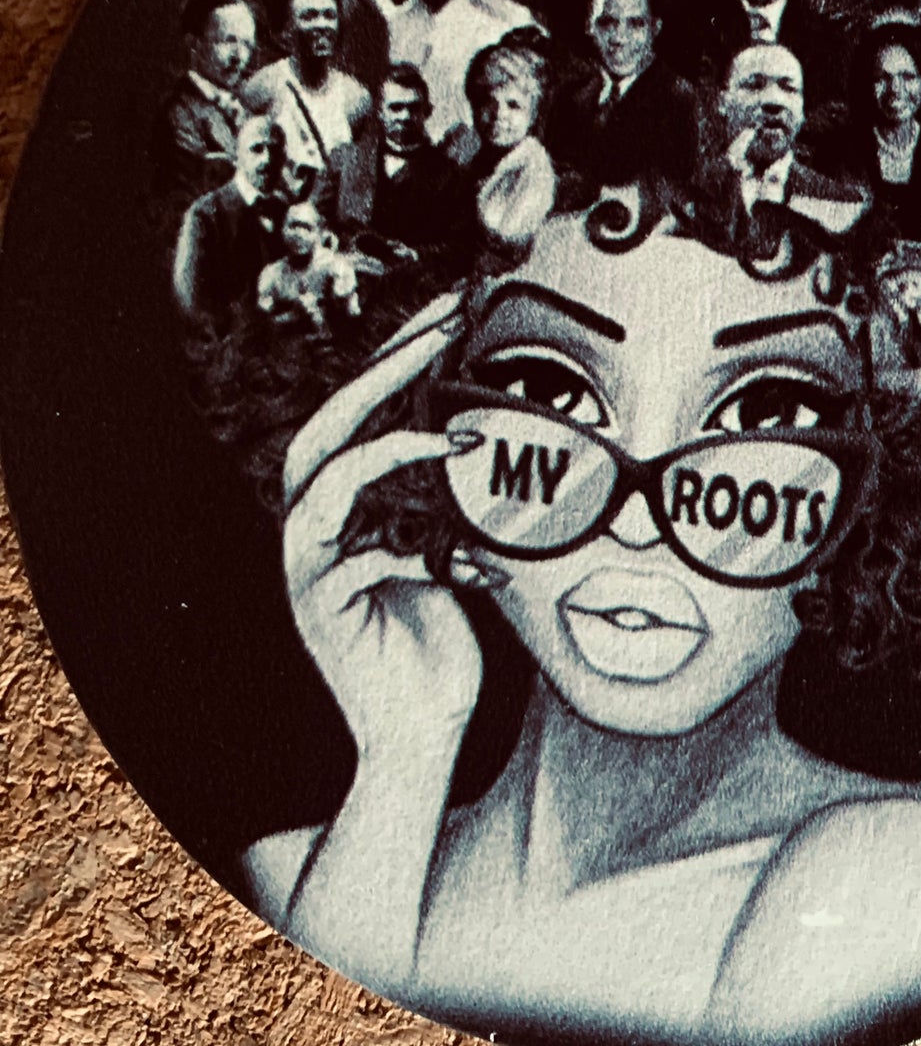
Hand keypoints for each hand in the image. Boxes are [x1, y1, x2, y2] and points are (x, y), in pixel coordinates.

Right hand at [280, 296, 480, 778]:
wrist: (421, 734)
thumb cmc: (436, 646)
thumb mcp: (448, 554)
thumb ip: (446, 502)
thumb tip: (485, 435)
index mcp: (342, 511)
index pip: (357, 416)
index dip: (396, 359)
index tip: (450, 311)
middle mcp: (314, 533)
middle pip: (323, 433)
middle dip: (376, 377)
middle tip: (438, 333)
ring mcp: (309, 573)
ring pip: (321, 486)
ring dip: (384, 452)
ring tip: (450, 437)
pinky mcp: (320, 612)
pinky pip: (357, 560)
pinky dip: (416, 549)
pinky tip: (471, 563)